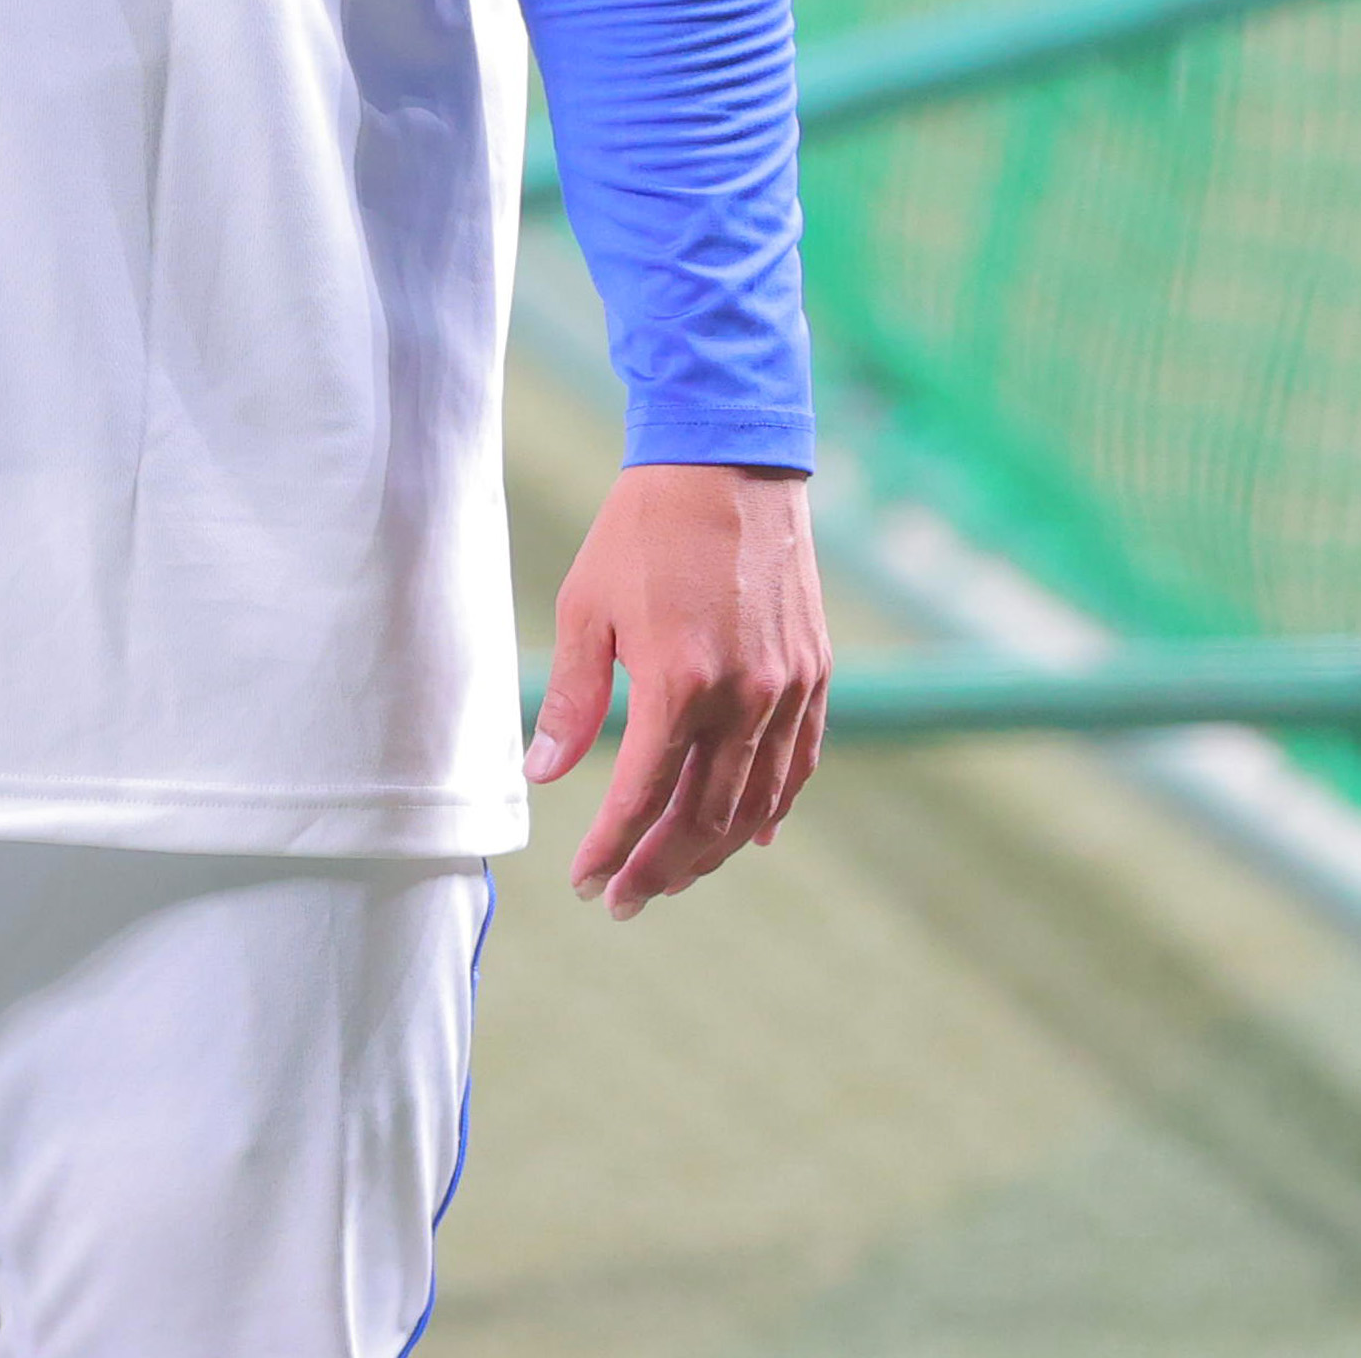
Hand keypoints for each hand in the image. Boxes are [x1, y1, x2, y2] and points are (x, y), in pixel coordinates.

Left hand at [532, 463, 830, 917]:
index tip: (585, 881)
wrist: (728, 461)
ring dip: (713, 852)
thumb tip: (546, 774)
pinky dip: (773, 809)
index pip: (643, 796)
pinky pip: (799, 764)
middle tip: (623, 900)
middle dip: (660, 869)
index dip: (611, 847)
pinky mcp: (815, 672)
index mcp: (680, 682)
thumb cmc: (645, 529)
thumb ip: (573, 699)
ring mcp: (789, 688)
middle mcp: (744, 696)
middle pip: (704, 817)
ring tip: (672, 876)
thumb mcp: (586, 606)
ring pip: (757, 804)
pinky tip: (750, 836)